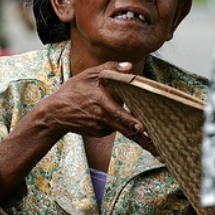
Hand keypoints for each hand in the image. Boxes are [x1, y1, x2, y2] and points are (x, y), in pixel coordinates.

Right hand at [40, 61, 157, 155]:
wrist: (55, 113)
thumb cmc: (72, 91)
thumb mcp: (88, 74)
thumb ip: (110, 68)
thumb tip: (129, 66)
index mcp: (101, 102)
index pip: (119, 113)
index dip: (131, 121)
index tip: (143, 128)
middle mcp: (102, 118)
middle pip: (127, 130)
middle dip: (144, 140)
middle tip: (160, 149)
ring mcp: (101, 128)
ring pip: (122, 127)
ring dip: (134, 128)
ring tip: (150, 134)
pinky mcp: (100, 133)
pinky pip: (114, 127)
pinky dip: (118, 123)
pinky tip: (111, 116)